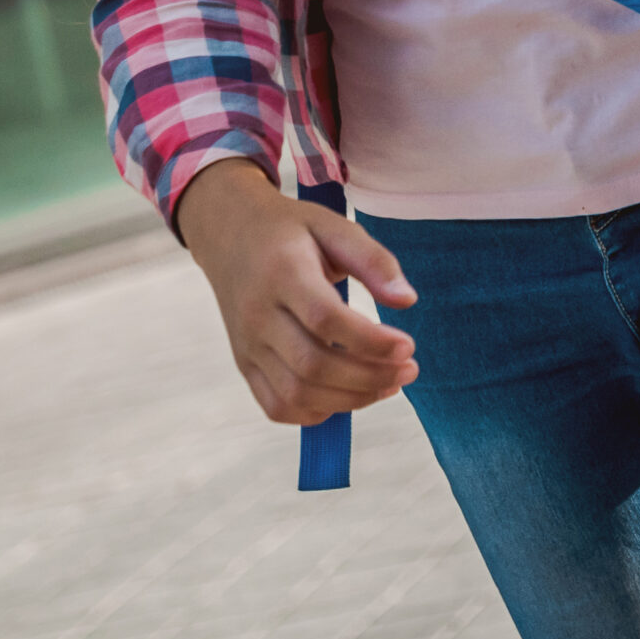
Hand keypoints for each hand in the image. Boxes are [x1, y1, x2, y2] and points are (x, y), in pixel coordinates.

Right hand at [178, 157, 418, 424]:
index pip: (326, 320)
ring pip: (296, 392)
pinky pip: (276, 405)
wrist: (229, 235)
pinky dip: (315, 412)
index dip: (371, 341)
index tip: (408, 346)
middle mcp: (258, 315)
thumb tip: (407, 300)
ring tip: (389, 384)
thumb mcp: (334, 226)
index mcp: (282, 274)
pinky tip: (349, 396)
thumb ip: (373, 260)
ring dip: (349, 399)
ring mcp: (248, 345)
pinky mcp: (244, 364)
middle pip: (312, 365)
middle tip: (409, 369)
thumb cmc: (290, 231)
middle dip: (369, 377)